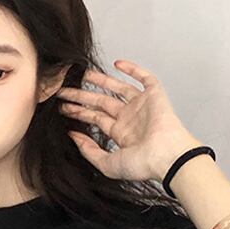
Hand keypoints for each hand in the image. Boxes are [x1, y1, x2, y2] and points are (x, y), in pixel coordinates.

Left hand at [57, 59, 201, 182]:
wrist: (166, 157)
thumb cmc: (142, 164)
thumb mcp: (107, 163)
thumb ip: (89, 151)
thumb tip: (73, 136)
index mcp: (121, 134)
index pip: (96, 118)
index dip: (79, 112)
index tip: (63, 107)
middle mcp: (130, 118)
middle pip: (101, 102)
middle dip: (82, 96)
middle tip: (64, 90)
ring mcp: (141, 106)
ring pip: (117, 88)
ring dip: (100, 80)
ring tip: (81, 74)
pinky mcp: (154, 95)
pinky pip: (144, 78)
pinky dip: (133, 70)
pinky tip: (117, 64)